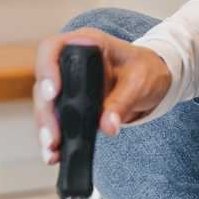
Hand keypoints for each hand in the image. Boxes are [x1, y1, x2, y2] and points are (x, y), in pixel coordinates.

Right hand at [35, 28, 173, 162]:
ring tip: (51, 149)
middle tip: (52, 136)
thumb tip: (108, 125)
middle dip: (46, 112)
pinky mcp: (70, 104)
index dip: (46, 69)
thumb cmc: (147, 69)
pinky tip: (53, 154)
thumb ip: (123, 101)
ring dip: (46, 128)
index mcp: (85, 44)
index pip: (52, 48)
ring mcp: (67, 84)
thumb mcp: (140, 81)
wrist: (154, 79)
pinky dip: (54, 138)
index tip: (53, 93)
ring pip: (46, 105)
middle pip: (44, 83)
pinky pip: (56, 120)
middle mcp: (69, 62)